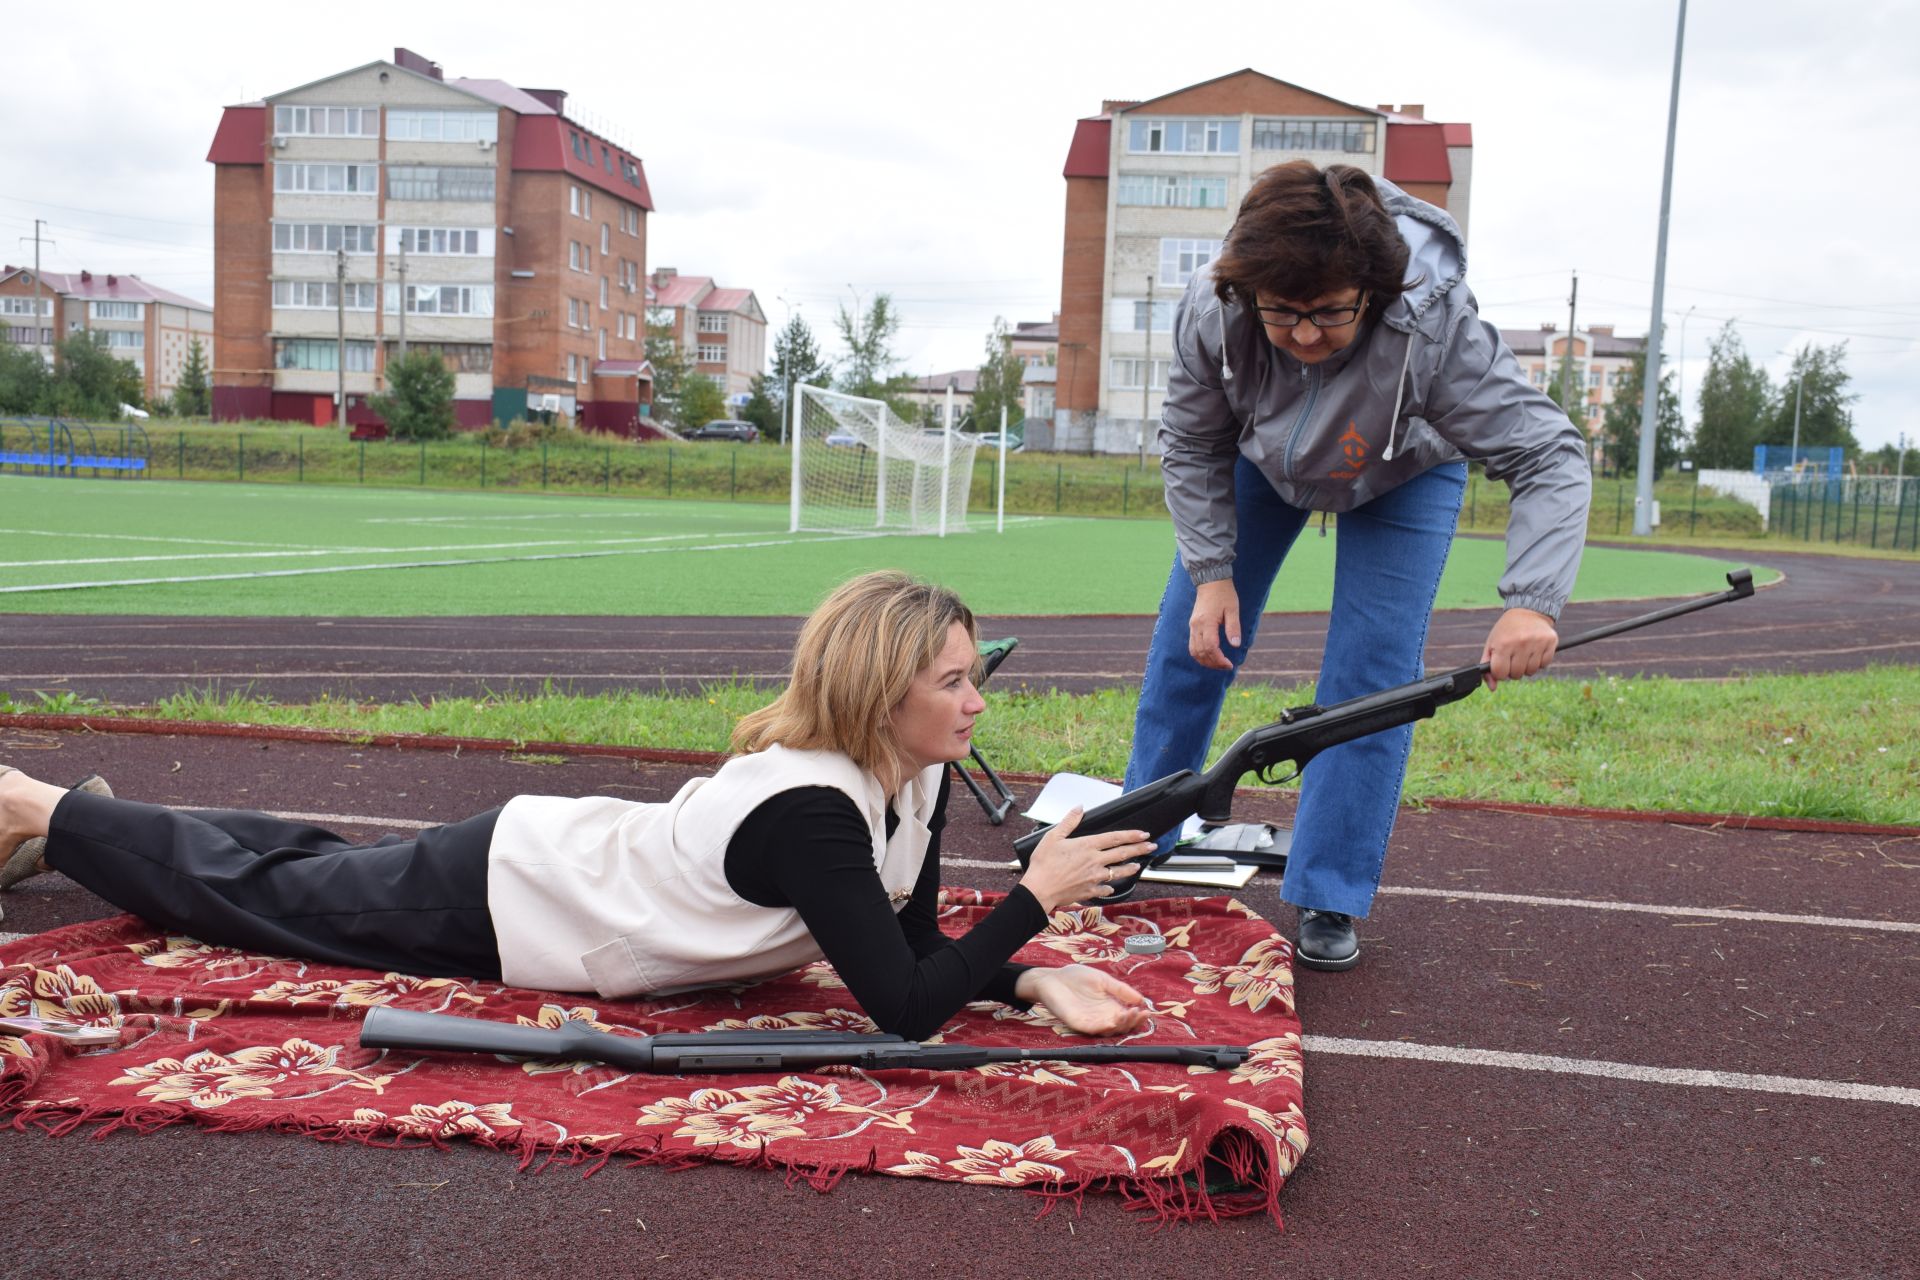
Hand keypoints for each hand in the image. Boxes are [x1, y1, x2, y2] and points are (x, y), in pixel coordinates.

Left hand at [1015, 964, 1150, 1035]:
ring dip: (1121, 1025)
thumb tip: (1142, 999)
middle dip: (1132, 1021)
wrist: (1052, 978)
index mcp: (1110, 1007)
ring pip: (1110, 1031)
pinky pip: (1092, 1030)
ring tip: (1129, 1014)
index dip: (1138, 1017)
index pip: (1128, 1017)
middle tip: (1139, 1013)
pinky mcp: (1078, 1024)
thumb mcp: (1104, 980)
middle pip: (1122, 1027)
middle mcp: (1102, 1017)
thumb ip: (1121, 990)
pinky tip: (1113, 1021)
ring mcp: (1090, 1022)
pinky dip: (1104, 1027)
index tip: (1147, 1011)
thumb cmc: (1076, 978)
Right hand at [1017, 807, 1154, 913]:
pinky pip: (1105, 888)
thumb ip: (1069, 821)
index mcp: (1087, 846)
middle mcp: (1095, 861)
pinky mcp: (1090, 890)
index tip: (1144, 834)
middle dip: (1139, 849)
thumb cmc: (1043, 863)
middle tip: (1151, 846)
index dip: (1131, 835)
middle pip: (1122, 854)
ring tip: (1138, 866)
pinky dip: (1109, 887)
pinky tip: (1111, 886)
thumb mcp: (1053, 837)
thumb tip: (1080, 807)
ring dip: (1130, 868)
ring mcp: (1094, 878)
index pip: (1115, 838)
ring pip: (1118, 872)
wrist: (1040, 890)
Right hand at [1188, 579, 1239, 670]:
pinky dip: (1200, 654)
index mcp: (1207, 622)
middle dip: (1213, 663)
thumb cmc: (1224, 594)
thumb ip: (1234, 627)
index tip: (1230, 664)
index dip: (1219, 659)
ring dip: (1205, 661)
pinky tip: (1210, 657)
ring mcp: (1192, 626)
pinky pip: (1192, 645)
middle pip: (1201, 652)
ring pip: (1194, 651)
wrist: (1210, 581)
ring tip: (1218, 664)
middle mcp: (1196, 626)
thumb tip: (1236, 645)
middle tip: (1226, 666)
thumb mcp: (1233, 609)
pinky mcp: (1192, 626)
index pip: (1211, 647)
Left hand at [1481, 607, 1557, 689]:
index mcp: (1503, 643)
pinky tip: (1534, 651)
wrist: (1528, 610)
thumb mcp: (1492, 644)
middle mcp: (1520, 643)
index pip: (1500, 673)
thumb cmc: (1506, 631)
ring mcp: (1537, 642)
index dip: (1500, 673)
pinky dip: (1539, 662)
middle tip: (1513, 658)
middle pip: (1516, 674)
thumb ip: (1488, 667)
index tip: (1501, 665)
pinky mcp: (1550, 642)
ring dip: (1526, 667)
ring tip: (1524, 653)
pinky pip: (1545, 665)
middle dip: (1513, 670)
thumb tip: (1493, 688)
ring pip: (1531, 672)